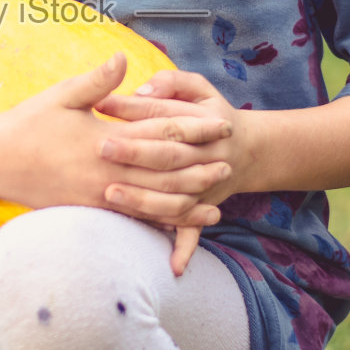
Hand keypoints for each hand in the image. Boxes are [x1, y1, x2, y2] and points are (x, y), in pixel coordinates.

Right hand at [0, 56, 233, 275]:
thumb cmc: (28, 124)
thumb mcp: (62, 96)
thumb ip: (97, 81)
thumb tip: (123, 57)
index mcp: (105, 139)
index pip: (159, 133)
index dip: (193, 129)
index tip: (219, 124)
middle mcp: (107, 172)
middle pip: (165, 173)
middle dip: (199, 169)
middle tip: (228, 164)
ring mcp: (99, 196)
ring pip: (152, 205)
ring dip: (186, 204)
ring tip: (215, 207)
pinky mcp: (90, 212)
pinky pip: (130, 222)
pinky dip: (157, 226)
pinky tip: (175, 229)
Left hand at [94, 67, 258, 273]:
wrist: (248, 150)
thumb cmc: (210, 113)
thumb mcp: (198, 88)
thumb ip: (171, 83)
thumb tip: (143, 89)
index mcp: (204, 123)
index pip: (166, 117)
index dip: (135, 110)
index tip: (102, 104)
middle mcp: (208, 156)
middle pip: (169, 156)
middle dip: (135, 151)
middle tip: (101, 147)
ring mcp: (206, 185)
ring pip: (177, 196)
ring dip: (145, 198)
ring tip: (111, 194)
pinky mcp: (203, 207)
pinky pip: (193, 229)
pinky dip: (184, 247)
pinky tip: (171, 266)